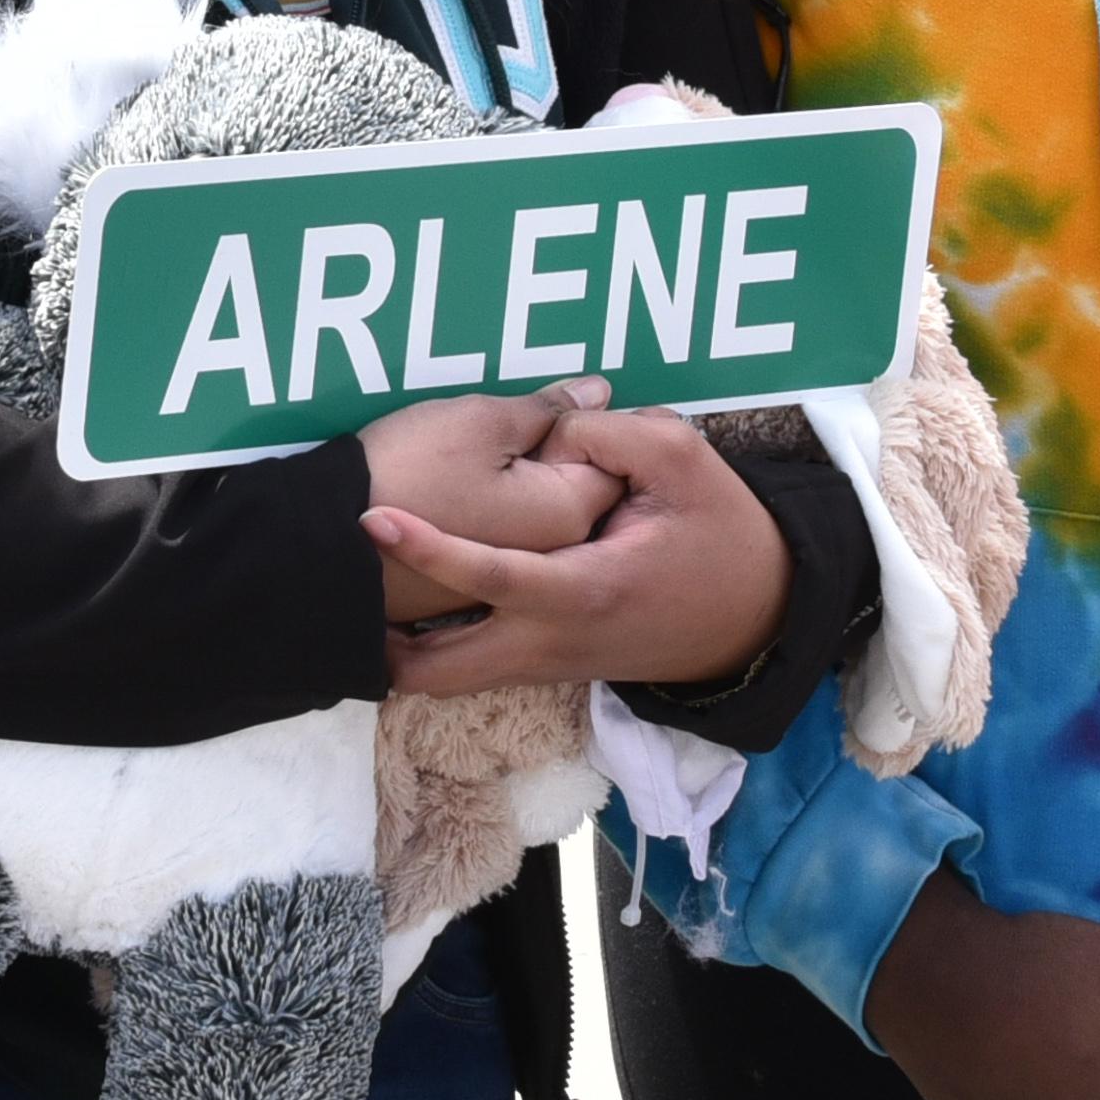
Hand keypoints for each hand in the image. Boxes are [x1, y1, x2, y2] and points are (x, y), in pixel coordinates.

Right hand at [354, 389, 619, 623]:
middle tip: (511, 422)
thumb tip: (598, 394)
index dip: (587, 420)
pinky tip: (459, 485)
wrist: (326, 545)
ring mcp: (512, 575)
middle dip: (560, 452)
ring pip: (541, 511)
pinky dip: (497, 509)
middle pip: (581, 489)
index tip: (546, 404)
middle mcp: (553, 555)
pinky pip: (507, 537)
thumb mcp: (481, 421)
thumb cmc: (409, 473)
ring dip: (525, 479)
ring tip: (477, 450)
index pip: (611, 458)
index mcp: (566, 512)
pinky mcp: (476, 586)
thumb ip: (547, 408)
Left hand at [381, 397, 789, 693]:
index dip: (426, 548)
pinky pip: (475, 664)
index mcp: (581, 591)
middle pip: (438, 672)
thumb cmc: (722, 537)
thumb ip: (613, 436)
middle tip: (343, 591)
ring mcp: (549, 662)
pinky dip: (438, 641)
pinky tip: (419, 597)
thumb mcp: (684, 463)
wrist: (756, 618)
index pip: (486, 576)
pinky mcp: (551, 664)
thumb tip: (554, 422)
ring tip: (363, 591)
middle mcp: (552, 641)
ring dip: (405, 643)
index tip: (373, 520)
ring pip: (449, 677)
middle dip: (380, 643)